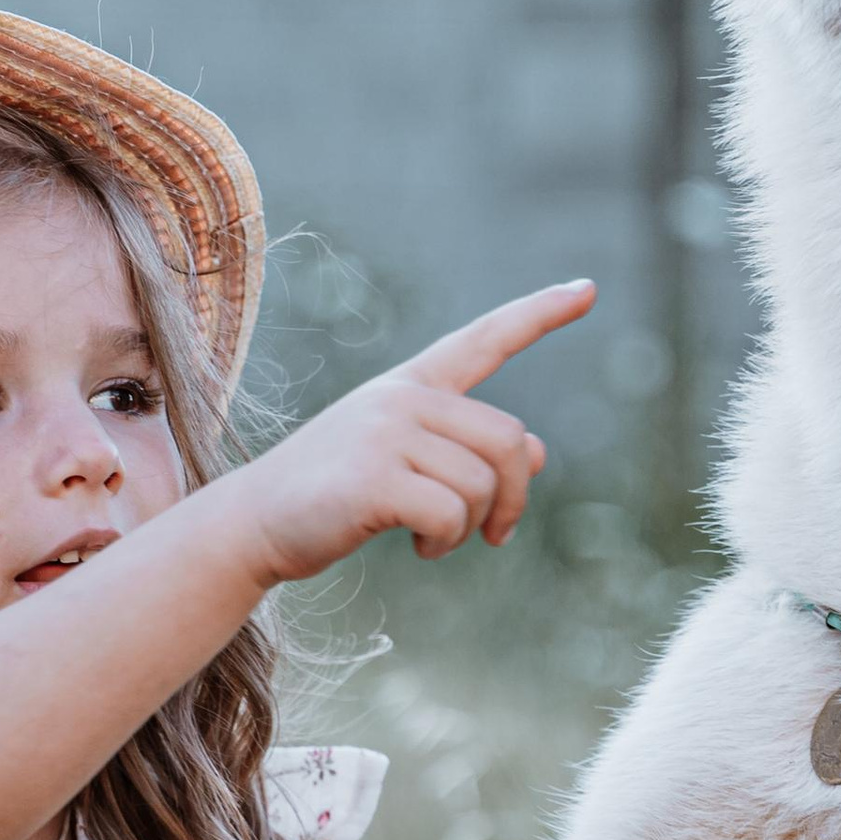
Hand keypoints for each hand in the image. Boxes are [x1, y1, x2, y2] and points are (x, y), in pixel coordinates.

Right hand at [221, 279, 595, 581]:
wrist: (253, 523)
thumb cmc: (333, 495)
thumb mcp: (407, 464)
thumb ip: (469, 451)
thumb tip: (538, 451)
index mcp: (411, 385)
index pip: (484, 339)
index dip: (540, 315)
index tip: (586, 290)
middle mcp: (401, 398)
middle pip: (507, 439)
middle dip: (514, 497)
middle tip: (496, 535)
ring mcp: (384, 433)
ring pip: (482, 484)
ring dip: (472, 527)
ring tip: (435, 539)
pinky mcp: (373, 478)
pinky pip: (450, 513)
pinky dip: (446, 542)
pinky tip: (421, 549)